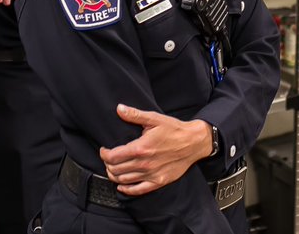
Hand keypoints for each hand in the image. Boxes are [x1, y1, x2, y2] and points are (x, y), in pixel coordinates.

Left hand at [99, 104, 213, 195]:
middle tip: (109, 158)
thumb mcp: (155, 119)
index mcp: (140, 148)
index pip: (112, 156)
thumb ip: (135, 115)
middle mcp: (144, 164)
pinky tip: (122, 185)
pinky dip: (126, 189)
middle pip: (115, 169)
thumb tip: (119, 108)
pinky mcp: (158, 181)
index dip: (104, 154)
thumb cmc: (175, 129)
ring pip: (123, 180)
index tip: (104, 150)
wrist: (194, 142)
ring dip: (114, 175)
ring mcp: (151, 174)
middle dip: (107, 164)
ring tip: (114, 168)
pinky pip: (137, 190)